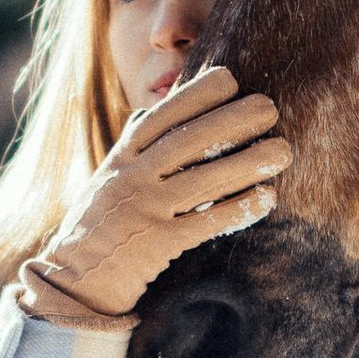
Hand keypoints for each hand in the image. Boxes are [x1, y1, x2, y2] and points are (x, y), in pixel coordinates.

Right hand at [25, 69, 288, 323]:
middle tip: (270, 107)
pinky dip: (238, 209)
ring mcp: (144, 210)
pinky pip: (205, 223)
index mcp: (122, 156)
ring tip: (283, 151)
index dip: (195, 95)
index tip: (230, 79)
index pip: (161, 116)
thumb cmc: (100, 221)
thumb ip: (135, 142)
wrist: (75, 278)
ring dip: (247, 163)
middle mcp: (132, 177)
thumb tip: (160, 104)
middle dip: (232, 121)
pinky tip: (266, 197)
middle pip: (187, 141)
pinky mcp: (158, 244)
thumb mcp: (110, 174)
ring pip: (202, 180)